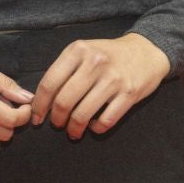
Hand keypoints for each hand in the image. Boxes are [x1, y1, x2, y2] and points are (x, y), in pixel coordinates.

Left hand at [30, 34, 170, 138]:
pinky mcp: (129, 93)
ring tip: (73, 131)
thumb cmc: (108, 55)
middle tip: (56, 125)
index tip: (37, 117)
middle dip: (56, 119)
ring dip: (74, 128)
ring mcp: (113, 79)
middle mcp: (94, 63)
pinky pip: (106, 120)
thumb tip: (41, 99)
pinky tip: (94, 126)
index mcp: (77, 51)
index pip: (49, 83)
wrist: (147, 51)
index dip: (39, 105)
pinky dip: (96, 128)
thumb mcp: (83, 52)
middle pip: (64, 101)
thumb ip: (64, 70)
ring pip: (83, 113)